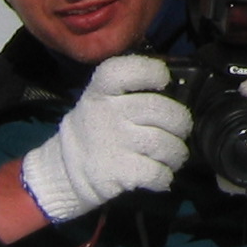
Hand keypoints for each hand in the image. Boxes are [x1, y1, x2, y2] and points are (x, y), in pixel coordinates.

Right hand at [19, 54, 190, 223]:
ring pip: (165, 144)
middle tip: (180, 130)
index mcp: (101, 90)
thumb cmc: (97, 129)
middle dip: (181, 123)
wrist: (65, 171)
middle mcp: (106, 113)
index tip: (163, 81)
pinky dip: (166, 176)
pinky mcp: (117, 172)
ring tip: (173, 155)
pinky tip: (161, 175)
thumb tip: (176, 87)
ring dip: (177, 153)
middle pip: (161, 109)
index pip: (126, 70)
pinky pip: (157, 172)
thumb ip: (133, 89)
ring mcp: (112, 143)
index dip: (152, 70)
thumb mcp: (102, 100)